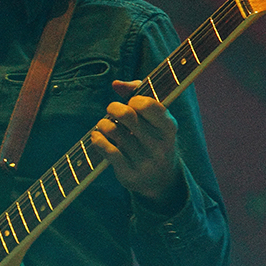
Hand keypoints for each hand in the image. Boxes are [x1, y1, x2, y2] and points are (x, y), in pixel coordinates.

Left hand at [91, 79, 186, 211]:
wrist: (162, 180)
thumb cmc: (153, 138)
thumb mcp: (155, 118)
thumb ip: (138, 93)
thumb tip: (116, 84)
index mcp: (169, 128)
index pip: (148, 105)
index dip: (134, 99)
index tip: (131, 102)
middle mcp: (159, 146)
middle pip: (127, 115)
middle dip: (114, 107)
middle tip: (112, 110)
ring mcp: (145, 162)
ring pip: (114, 131)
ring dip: (103, 123)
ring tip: (104, 124)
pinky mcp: (130, 174)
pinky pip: (108, 151)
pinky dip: (98, 140)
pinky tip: (96, 136)